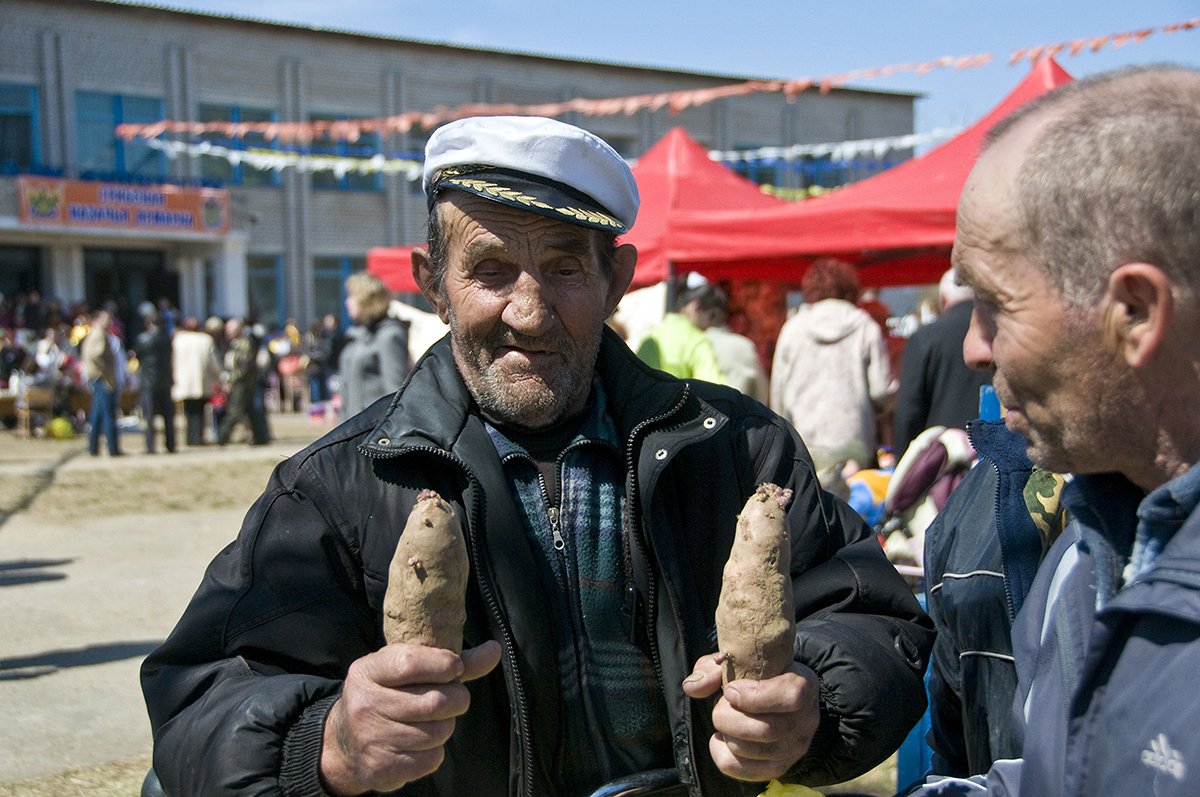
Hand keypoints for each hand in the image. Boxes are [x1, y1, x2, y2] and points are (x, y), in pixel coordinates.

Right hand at [320, 640, 501, 794]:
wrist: (344, 742)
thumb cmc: (386, 694)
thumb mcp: (405, 669)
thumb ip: (450, 661)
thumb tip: (494, 650)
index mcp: (368, 671)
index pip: (410, 663)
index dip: (443, 664)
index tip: (455, 667)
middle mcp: (365, 705)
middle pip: (434, 702)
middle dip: (456, 699)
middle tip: (454, 697)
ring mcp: (371, 739)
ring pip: (438, 732)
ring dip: (446, 726)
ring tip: (432, 720)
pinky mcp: (382, 768)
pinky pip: (432, 758)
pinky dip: (435, 750)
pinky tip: (419, 742)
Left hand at [682, 653, 820, 782]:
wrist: (775, 695)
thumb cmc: (756, 675)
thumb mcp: (738, 660)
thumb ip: (713, 669)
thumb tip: (693, 687)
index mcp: (803, 685)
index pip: (789, 697)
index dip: (754, 696)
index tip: (730, 689)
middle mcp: (806, 720)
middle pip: (764, 730)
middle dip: (728, 717)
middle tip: (720, 705)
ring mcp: (795, 748)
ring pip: (751, 751)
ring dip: (726, 733)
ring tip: (724, 719)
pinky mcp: (779, 767)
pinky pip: (743, 770)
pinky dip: (722, 754)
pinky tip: (721, 738)